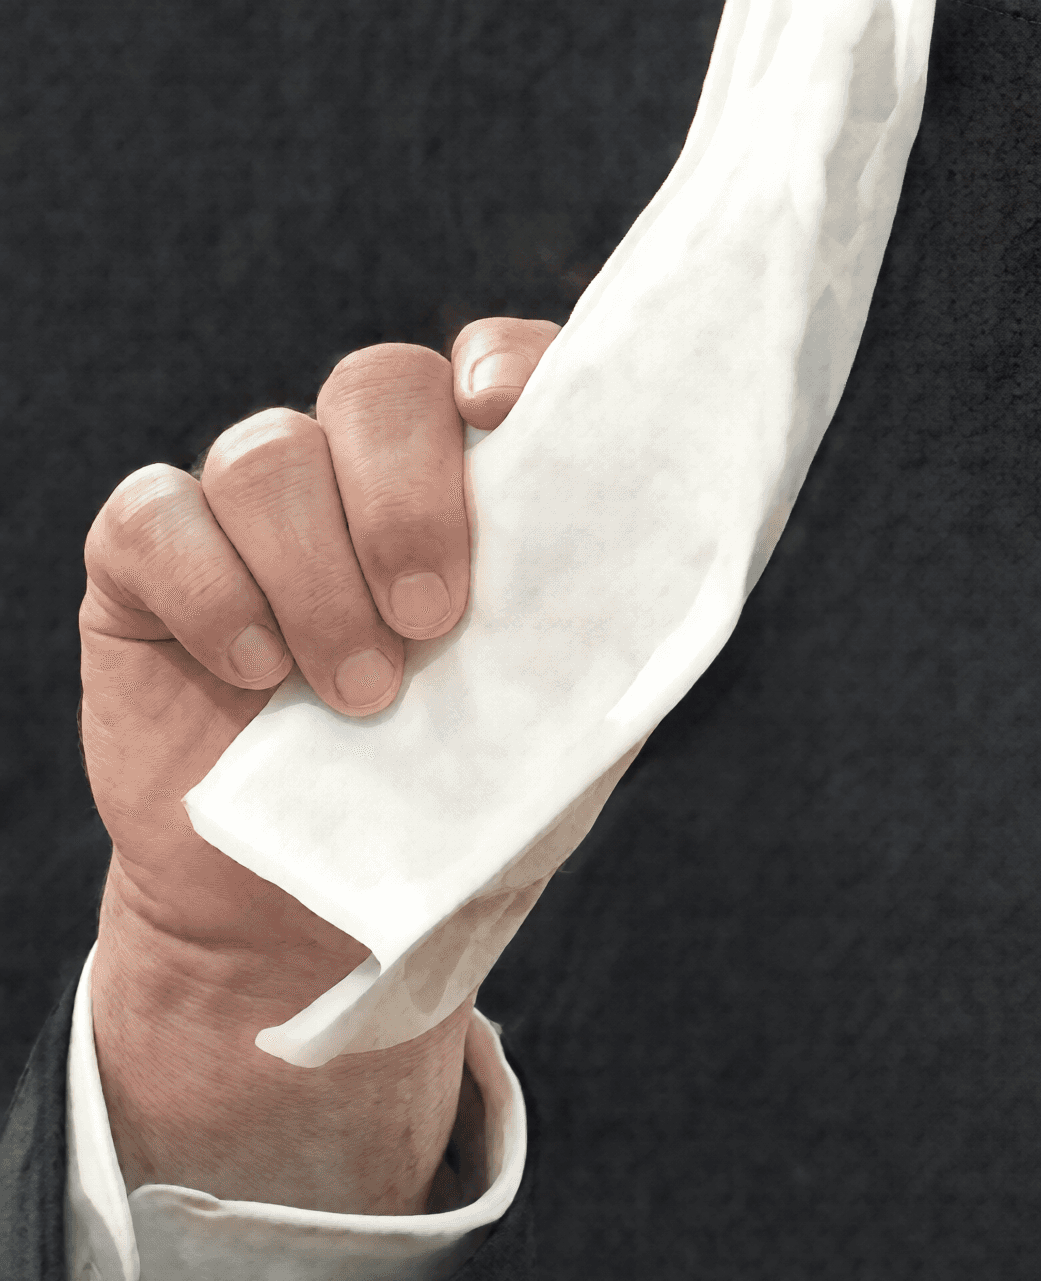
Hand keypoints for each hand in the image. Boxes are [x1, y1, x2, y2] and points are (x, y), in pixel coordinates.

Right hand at [79, 321, 558, 1208]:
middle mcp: (363, 475)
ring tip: (359, 696)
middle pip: (377, 388)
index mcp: (483, 497)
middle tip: (435, 623)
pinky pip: (158, 517)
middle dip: (409, 498)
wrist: (318, 916)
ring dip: (318, 578)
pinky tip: (254, 674)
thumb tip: (651, 550)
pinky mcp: (148, 559)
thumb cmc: (456, 813)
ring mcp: (251, 511)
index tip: (507, 413)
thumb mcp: (558, 734)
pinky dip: (214, 592)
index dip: (508, 364)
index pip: (499, 371)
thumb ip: (594, 631)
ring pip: (266, 456)